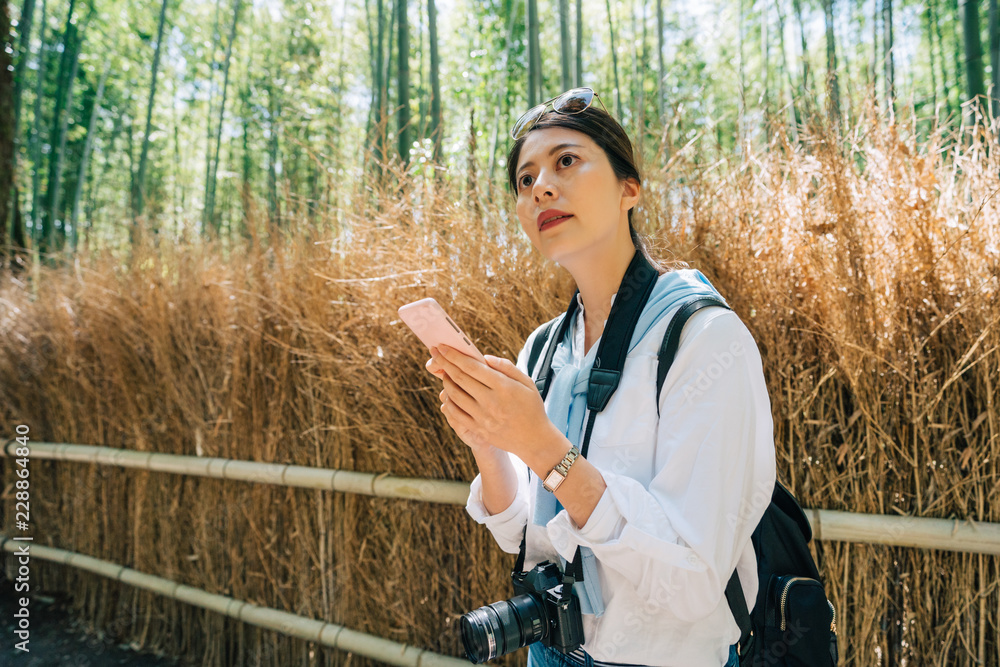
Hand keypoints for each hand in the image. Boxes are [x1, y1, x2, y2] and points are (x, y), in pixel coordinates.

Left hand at [428, 345, 560, 461]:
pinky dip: (448, 401)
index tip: (442, 347)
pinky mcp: (477, 429)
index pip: (472, 367)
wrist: (534, 439)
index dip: (454, 355)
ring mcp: (482, 417)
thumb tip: (484, 357)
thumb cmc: (531, 407)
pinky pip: (456, 413)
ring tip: (444, 372)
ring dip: (446, 381)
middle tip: (435, 353)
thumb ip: (506, 367)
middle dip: (444, 363)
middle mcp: (490, 401)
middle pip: (460, 378)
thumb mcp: (527, 382)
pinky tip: (448, 394)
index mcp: (503, 386)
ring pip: (455, 395)